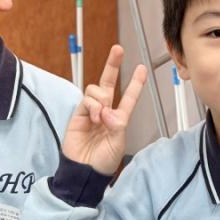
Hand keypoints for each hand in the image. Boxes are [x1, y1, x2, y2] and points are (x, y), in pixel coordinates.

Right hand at [62, 45, 147, 175]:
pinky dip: (92, 105)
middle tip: (118, 49)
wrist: (84, 171)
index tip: (142, 68)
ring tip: (100, 116)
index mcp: (119, 119)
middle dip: (113, 65)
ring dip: (100, 99)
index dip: (135, 83)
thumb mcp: (118, 144)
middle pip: (108, 83)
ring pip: (96, 90)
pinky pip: (86, 100)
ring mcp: (91, 112)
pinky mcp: (78, 114)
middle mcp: (105, 111)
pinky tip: (94, 117)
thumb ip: (117, 124)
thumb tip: (107, 110)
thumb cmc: (104, 161)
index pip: (128, 97)